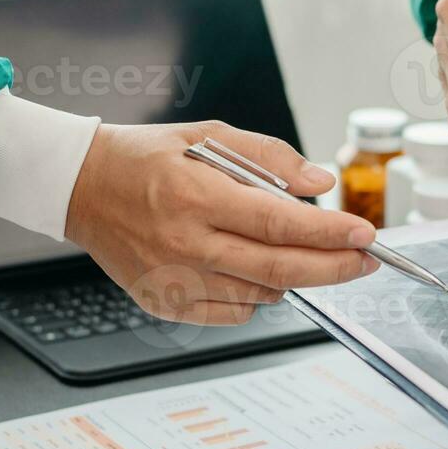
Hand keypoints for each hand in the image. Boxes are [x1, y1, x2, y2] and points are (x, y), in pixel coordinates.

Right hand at [65, 121, 379, 324]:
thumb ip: (268, 158)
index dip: (329, 233)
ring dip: (293, 277)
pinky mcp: (166, 304)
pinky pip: (234, 313)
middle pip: (279, 269)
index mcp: (195, 196)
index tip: (366, 235)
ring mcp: (174, 280)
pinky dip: (257, 295)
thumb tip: (320, 182)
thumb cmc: (146, 158)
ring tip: (292, 250)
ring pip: (261, 295)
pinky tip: (250, 268)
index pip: (279, 223)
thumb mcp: (207, 135)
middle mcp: (184, 243)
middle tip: (366, 260)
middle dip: (335, 268)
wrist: (81, 188)